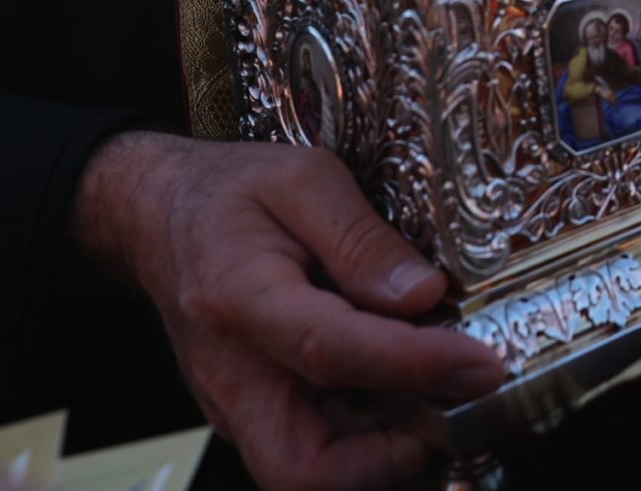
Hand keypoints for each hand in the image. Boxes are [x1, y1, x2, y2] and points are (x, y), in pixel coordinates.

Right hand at [73, 132, 504, 490]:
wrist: (158, 219)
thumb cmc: (229, 195)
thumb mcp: (302, 179)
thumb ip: (363, 237)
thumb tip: (423, 295)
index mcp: (239, 298)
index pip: (329, 350)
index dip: (414, 365)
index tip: (482, 365)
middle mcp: (232, 375)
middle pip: (305, 467)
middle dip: (394, 456)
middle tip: (461, 404)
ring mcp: (238, 408)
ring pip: (313, 475)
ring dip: (389, 451)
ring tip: (445, 394)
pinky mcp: (255, 419)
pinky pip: (315, 454)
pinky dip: (370, 440)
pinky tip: (408, 391)